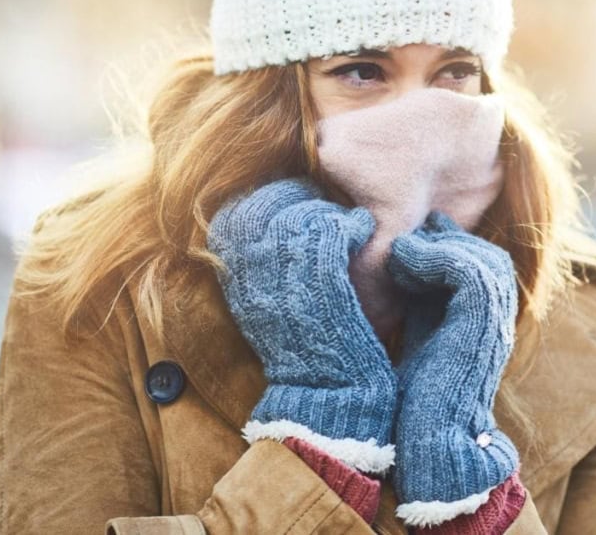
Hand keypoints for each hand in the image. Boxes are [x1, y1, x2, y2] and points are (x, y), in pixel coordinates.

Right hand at [207, 176, 396, 472]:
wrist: (326, 399)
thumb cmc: (307, 351)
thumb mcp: (267, 306)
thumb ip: (262, 265)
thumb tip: (275, 221)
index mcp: (234, 278)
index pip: (239, 212)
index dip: (269, 197)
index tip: (296, 200)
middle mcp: (251, 274)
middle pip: (268, 205)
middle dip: (299, 196)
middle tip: (325, 203)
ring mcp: (284, 278)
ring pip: (303, 214)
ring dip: (329, 211)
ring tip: (346, 223)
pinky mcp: (322, 283)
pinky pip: (332, 230)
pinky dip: (351, 223)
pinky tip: (362, 230)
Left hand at [386, 210, 519, 524]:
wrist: (429, 441)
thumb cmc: (415, 404)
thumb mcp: (419, 339)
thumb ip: (421, 307)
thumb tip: (401, 269)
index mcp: (485, 326)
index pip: (481, 270)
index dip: (449, 248)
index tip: (412, 238)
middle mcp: (498, 323)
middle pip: (489, 258)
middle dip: (449, 240)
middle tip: (412, 232)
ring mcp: (495, 322)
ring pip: (482, 258)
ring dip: (438, 247)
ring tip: (401, 250)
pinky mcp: (482, 323)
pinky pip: (467, 269)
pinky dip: (433, 256)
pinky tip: (402, 260)